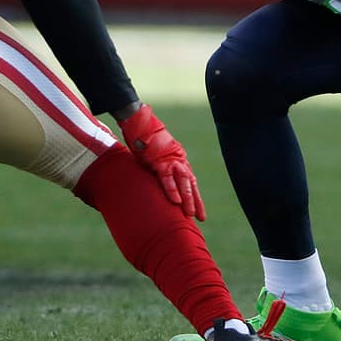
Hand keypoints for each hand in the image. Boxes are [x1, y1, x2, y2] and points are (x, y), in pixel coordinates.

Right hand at [118, 104, 206, 220]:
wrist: (140, 122)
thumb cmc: (144, 139)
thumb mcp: (154, 156)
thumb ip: (158, 168)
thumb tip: (154, 183)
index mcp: (178, 160)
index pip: (190, 181)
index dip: (195, 196)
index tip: (199, 212)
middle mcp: (178, 160)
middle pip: (190, 183)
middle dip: (195, 201)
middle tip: (200, 218)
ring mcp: (170, 160)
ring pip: (183, 181)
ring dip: (187, 198)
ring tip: (190, 213)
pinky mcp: (159, 160)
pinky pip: (167, 177)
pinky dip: (172, 189)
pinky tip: (176, 202)